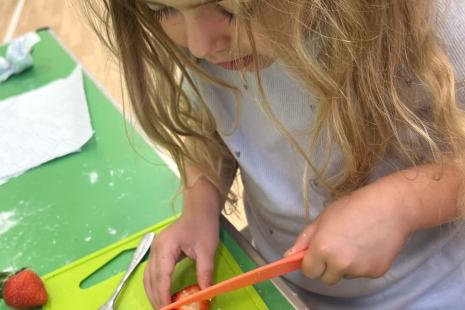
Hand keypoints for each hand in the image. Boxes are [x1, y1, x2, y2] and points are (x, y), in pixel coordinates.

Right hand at [143, 211, 219, 307]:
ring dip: (152, 293)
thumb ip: (205, 272)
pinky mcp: (158, 250)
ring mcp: (155, 249)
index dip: (162, 294)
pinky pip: (151, 271)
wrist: (199, 209)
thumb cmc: (203, 226)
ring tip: (161, 307)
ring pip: (148, 276)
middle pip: (151, 278)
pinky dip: (154, 285)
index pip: (161, 275)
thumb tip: (206, 293)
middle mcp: (156, 248)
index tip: (167, 308)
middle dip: (156, 297)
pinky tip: (160, 294)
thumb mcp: (207, 249)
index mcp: (166, 246)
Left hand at [286, 180, 411, 284]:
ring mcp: (358, 270)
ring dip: (346, 265)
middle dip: (328, 267)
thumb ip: (305, 239)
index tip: (316, 255)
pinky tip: (369, 245)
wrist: (390, 207)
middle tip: (337, 247)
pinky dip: (363, 264)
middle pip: (326, 278)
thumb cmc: (353, 207)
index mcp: (322, 248)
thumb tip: (289, 255)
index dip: (311, 263)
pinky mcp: (375, 273)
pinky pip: (362, 273)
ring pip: (345, 275)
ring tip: (356, 242)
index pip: (309, 271)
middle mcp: (339, 263)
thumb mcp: (323, 218)